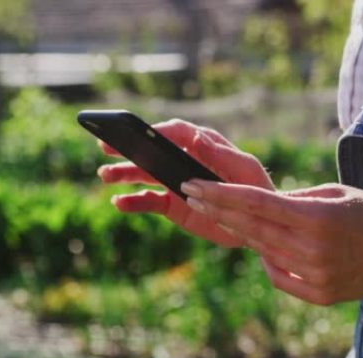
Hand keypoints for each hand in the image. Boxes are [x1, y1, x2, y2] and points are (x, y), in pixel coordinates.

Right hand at [97, 119, 273, 246]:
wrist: (257, 223)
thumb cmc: (256, 189)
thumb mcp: (244, 169)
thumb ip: (220, 153)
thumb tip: (195, 135)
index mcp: (202, 145)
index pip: (176, 132)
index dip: (156, 130)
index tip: (139, 134)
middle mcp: (184, 160)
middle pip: (151, 150)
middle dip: (127, 148)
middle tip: (105, 146)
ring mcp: (175, 182)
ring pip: (144, 175)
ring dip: (123, 174)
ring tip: (105, 176)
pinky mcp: (172, 205)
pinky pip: (147, 201)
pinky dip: (132, 202)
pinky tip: (119, 203)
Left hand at [180, 181, 362, 304]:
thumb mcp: (337, 192)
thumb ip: (296, 198)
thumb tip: (261, 201)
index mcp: (316, 217)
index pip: (257, 204)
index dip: (222, 194)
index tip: (195, 185)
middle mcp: (312, 249)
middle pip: (252, 229)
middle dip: (218, 210)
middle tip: (193, 195)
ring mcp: (315, 276)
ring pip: (263, 253)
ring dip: (241, 233)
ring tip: (222, 215)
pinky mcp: (319, 295)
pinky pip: (279, 277)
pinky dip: (268, 261)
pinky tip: (263, 247)